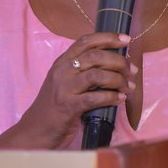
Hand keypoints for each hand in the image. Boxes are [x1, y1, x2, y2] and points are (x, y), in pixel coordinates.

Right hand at [0, 32, 137, 149]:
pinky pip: (95, 98)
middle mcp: (62, 71)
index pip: (86, 41)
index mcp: (62, 61)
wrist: (35, 130)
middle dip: (119, 61)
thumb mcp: (64, 82)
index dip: (108, 37)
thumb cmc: (54, 106)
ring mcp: (64, 88)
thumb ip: (82, 71)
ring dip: (118, 79)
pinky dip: (112, 97)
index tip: (126, 39)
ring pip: (97, 75)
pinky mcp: (68, 106)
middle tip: (132, 70)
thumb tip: (114, 64)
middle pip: (95, 56)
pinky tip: (120, 99)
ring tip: (129, 86)